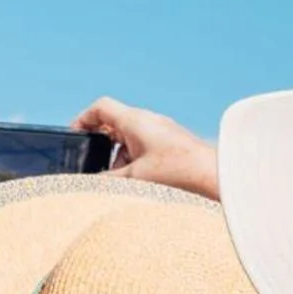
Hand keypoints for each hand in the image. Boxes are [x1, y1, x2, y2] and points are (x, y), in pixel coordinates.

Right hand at [72, 98, 219, 200]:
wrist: (218, 178)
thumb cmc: (179, 173)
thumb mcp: (136, 179)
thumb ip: (109, 181)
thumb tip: (89, 185)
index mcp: (135, 121)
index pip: (100, 107)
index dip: (82, 120)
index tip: (74, 138)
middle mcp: (147, 122)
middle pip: (113, 123)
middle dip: (100, 145)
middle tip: (92, 164)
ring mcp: (160, 132)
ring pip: (128, 139)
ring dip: (118, 158)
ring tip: (118, 181)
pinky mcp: (170, 145)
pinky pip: (143, 148)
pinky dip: (133, 162)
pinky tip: (137, 183)